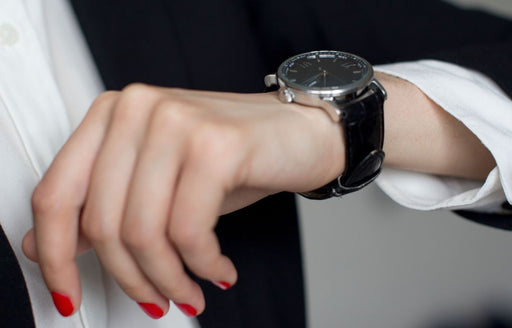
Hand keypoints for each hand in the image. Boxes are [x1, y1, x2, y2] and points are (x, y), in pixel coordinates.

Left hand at [22, 85, 344, 317]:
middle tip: (158, 299)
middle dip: (133, 279)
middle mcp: (137, 109)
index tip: (68, 292)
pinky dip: (203, 265)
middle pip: (104, 222)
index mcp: (112, 114)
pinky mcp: (216, 145)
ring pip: (146, 233)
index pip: (57, 194)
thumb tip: (44, 246)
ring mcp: (176, 122)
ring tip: (190, 291)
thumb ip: (102, 208)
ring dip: (169, 279)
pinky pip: (190, 231)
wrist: (301, 131)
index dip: (55, 255)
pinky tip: (218, 269)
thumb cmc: (233, 157)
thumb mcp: (160, 183)